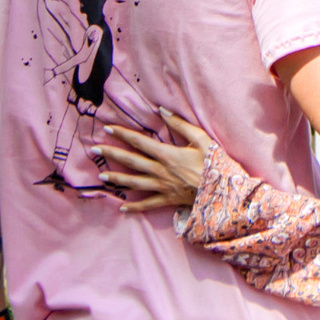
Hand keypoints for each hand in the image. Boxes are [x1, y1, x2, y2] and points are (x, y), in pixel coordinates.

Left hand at [93, 116, 208, 214]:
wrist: (225, 193)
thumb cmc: (215, 164)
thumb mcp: (201, 139)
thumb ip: (180, 125)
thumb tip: (162, 110)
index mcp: (167, 154)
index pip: (139, 141)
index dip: (122, 134)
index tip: (107, 128)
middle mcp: (160, 171)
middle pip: (131, 161)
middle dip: (112, 154)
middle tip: (94, 150)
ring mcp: (162, 187)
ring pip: (134, 183)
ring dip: (117, 179)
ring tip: (102, 176)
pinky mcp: (168, 200)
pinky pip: (148, 205)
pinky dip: (135, 207)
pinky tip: (122, 209)